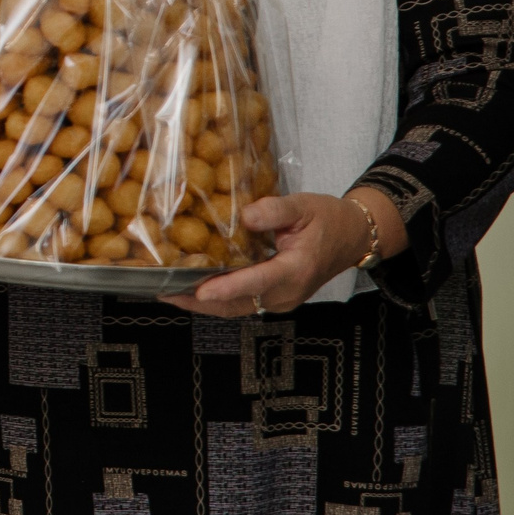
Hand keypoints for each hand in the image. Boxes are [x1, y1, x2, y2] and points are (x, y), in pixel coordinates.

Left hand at [160, 190, 396, 317]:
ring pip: (236, 308)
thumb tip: (245, 215)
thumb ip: (275, 210)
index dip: (227, 288)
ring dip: (202, 304)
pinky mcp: (274, 298)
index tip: (200, 292)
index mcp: (295, 270)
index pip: (257, 282)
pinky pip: (241, 303)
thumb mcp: (304, 206)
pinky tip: (189, 288)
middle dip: (198, 301)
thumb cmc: (328, 220)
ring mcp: (279, 299)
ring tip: (166, 291)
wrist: (352, 237)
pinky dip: (215, 300)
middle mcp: (286, 293)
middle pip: (237, 304)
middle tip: (162, 290)